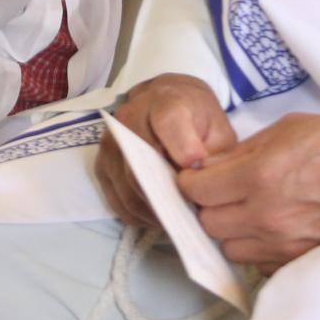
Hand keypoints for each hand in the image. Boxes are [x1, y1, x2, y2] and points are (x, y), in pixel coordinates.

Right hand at [96, 74, 237, 227]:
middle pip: (143, 166)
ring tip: (178, 217)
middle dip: (169, 196)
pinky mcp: (102, 166)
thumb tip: (205, 185)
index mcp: (164, 102)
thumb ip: (216, 155)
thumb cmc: (196, 120)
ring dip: (155, 212)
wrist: (167, 103)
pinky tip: (160, 215)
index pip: (168, 122)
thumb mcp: (218, 129)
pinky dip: (140, 216)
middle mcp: (129, 118)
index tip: (196, 167)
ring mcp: (110, 143)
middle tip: (192, 212)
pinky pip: (118, 202)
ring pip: (128, 190)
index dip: (183, 148)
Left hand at [176, 113, 319, 269]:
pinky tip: (271, 228)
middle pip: (209, 223)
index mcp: (258, 176)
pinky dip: (259, 249)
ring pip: (232, 249)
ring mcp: (285, 242)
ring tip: (249, 211)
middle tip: (222, 192)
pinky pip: (262, 263)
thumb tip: (210, 167)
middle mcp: (266, 215)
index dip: (190, 180)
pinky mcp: (302, 258)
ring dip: (233, 231)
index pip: (196, 189)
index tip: (196, 176)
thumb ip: (241, 152)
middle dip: (209, 206)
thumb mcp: (283, 129)